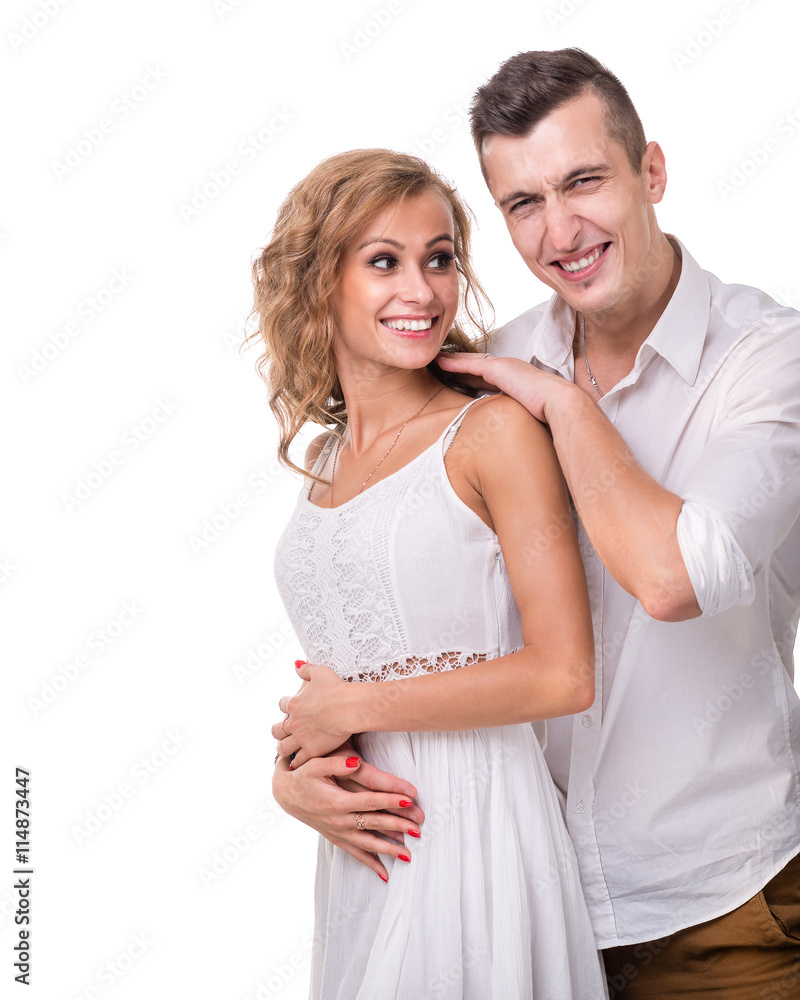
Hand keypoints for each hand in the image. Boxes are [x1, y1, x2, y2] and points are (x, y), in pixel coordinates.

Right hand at [272, 743, 423, 881]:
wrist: (286, 793)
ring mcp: (338, 832)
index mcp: (337, 801)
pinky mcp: (336, 838)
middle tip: (418, 829)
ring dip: (389, 849)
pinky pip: (356, 854)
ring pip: (367, 844)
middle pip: (373, 824)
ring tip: (409, 855)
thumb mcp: (316, 764)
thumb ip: (337, 763)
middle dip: (397, 826)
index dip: (390, 799)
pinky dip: (370, 864)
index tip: (409, 800)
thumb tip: (356, 761)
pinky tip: (385, 873)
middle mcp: (338, 820)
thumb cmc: (303, 775)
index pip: (370, 801)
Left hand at [273, 660, 355, 765]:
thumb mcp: (320, 672)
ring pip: (283, 747)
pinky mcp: (311, 750)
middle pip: (276, 729)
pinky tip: (298, 762)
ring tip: (287, 748)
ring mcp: (301, 737)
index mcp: (294, 703)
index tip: (290, 708)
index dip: (286, 706)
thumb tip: (296, 663)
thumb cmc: (336, 688)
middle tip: (283, 732)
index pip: (282, 705)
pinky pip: (298, 760)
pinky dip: (297, 761)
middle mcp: (294, 722)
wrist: (347, 707)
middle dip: (278, 731)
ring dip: (283, 747)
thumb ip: (306, 669)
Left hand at [435, 351, 573, 423]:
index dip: (469, 375)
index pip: (486, 376)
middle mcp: (507, 368)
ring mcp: (502, 366)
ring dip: (451, 361)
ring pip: (469, 362)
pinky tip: (440, 362)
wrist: (559, 402)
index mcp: (514, 378)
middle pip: (475, 365)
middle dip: (458, 365)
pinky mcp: (497, 368)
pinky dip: (454, 363)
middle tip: (438, 364)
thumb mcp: (526, 413)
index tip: (455, 377)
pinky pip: (470, 365)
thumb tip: (509, 433)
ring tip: (434, 360)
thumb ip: (514, 416)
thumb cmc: (548, 413)